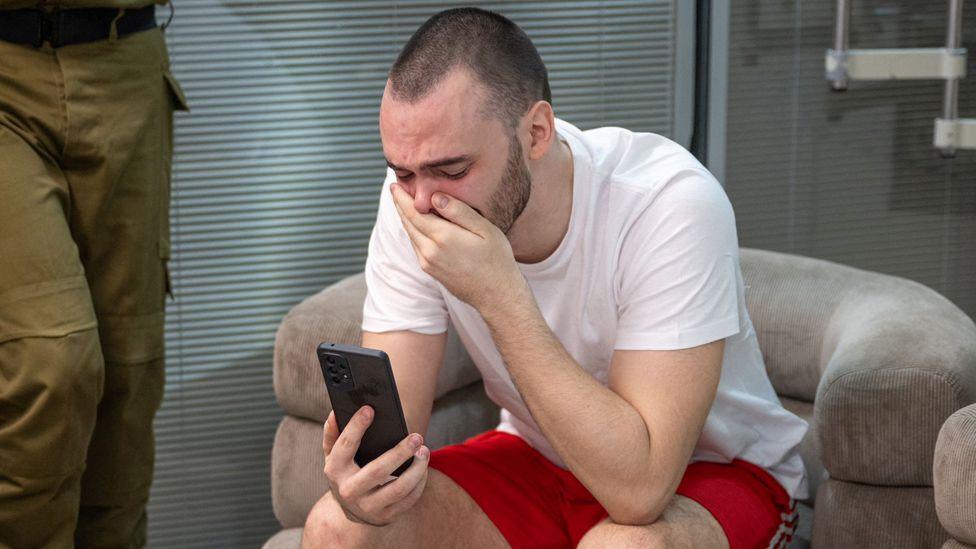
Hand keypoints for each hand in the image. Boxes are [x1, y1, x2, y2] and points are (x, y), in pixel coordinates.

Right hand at [322, 406, 429, 525]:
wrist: (351, 509)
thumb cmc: (346, 472)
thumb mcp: (334, 455)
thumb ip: (333, 434)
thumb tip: (335, 413)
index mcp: (334, 470)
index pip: (345, 446)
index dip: (356, 426)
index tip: (370, 409)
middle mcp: (349, 491)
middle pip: (377, 470)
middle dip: (399, 452)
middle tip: (416, 437)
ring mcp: (367, 507)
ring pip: (398, 488)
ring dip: (416, 469)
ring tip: (425, 451)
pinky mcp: (385, 516)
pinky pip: (408, 499)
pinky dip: (420, 482)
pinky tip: (424, 468)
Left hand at [390, 183, 528, 311]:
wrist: (496, 295)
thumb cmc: (496, 260)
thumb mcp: (485, 230)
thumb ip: (459, 212)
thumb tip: (435, 197)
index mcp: (443, 237)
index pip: (414, 212)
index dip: (402, 198)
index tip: (394, 185)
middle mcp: (430, 251)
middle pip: (408, 223)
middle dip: (400, 205)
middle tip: (395, 189)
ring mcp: (428, 263)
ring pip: (411, 235)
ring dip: (406, 218)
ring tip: (404, 202)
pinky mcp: (430, 271)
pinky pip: (416, 246)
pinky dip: (413, 231)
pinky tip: (418, 224)